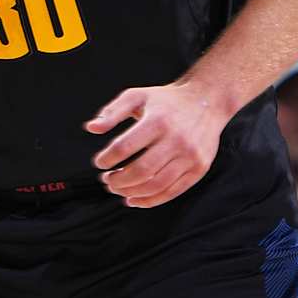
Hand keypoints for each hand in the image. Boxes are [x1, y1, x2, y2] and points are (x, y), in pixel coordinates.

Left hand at [87, 81, 230, 208]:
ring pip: (156, 185)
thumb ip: (112, 112)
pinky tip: (134, 199)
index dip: (107, 159)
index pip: (124, 147)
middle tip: (107, 180)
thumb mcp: (137, 96)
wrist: (207, 101)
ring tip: (118, 189)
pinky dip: (150, 201)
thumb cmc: (166, 100)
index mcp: (158, 120)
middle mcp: (176, 139)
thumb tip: (91, 128)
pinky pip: (172, 192)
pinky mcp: (199, 168)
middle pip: (140, 171)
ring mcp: (190, 156)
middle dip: (118, 180)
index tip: (99, 162)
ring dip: (131, 192)